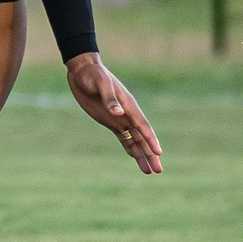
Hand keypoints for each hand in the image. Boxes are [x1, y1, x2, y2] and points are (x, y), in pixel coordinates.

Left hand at [64, 53, 161, 174]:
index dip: (151, 139)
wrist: (83, 70)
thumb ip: (109, 99)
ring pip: (135, 140)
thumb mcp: (101, 84)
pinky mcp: (111, 121)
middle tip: (159, 170)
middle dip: (151, 153)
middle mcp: (127, 113)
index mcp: (128, 104)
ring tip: (150, 171)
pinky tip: (135, 157)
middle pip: (142, 137)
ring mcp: (120, 118)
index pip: (142, 125)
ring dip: (142, 154)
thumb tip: (118, 113)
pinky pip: (124, 137)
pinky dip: (130, 147)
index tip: (158, 152)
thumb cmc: (93, 74)